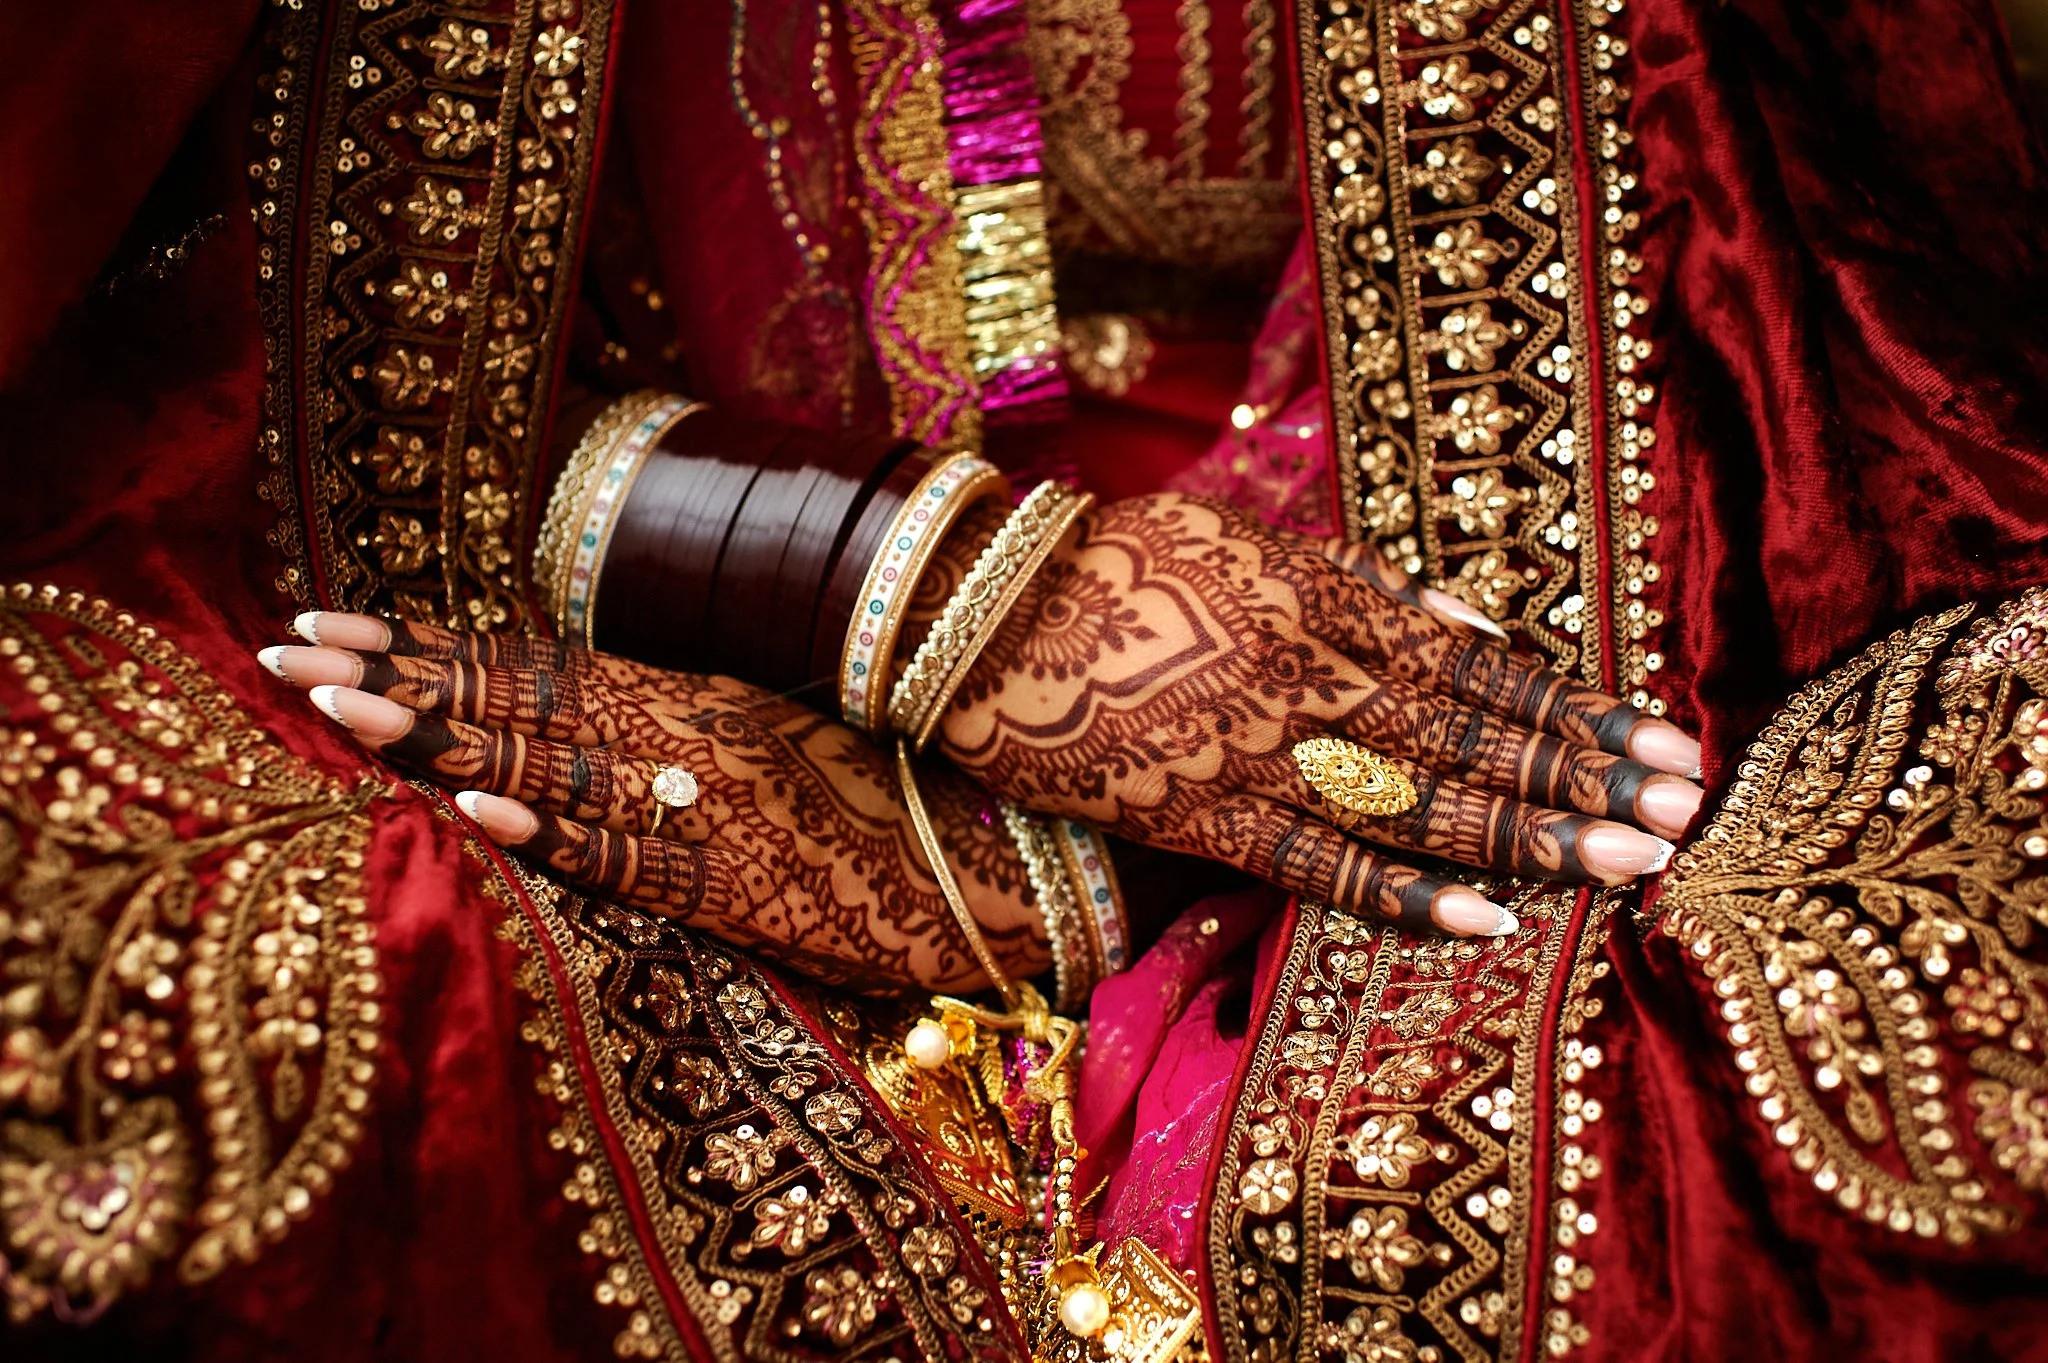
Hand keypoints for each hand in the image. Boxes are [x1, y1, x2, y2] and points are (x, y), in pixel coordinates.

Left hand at [260, 616, 1041, 993]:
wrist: (1002, 858)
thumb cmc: (890, 791)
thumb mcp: (776, 733)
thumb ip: (684, 718)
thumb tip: (594, 711)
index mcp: (690, 696)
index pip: (535, 662)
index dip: (431, 645)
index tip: (335, 619)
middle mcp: (685, 737)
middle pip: (520, 703)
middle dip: (401, 677)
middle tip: (286, 648)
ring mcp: (707, 806)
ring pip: (554, 765)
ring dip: (443, 733)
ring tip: (338, 702)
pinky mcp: (737, 883)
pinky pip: (630, 856)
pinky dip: (554, 829)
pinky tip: (479, 804)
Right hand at [927, 493, 1705, 936]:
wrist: (977, 608)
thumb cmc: (1115, 565)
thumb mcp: (1245, 541)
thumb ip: (1359, 581)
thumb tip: (1468, 621)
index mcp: (1325, 596)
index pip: (1479, 664)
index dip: (1573, 706)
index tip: (1662, 736)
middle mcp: (1312, 670)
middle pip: (1472, 734)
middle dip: (1586, 775)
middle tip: (1688, 809)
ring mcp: (1259, 746)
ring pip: (1419, 799)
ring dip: (1532, 834)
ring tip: (1633, 864)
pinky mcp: (1199, 813)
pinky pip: (1317, 862)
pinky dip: (1404, 892)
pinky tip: (1491, 920)